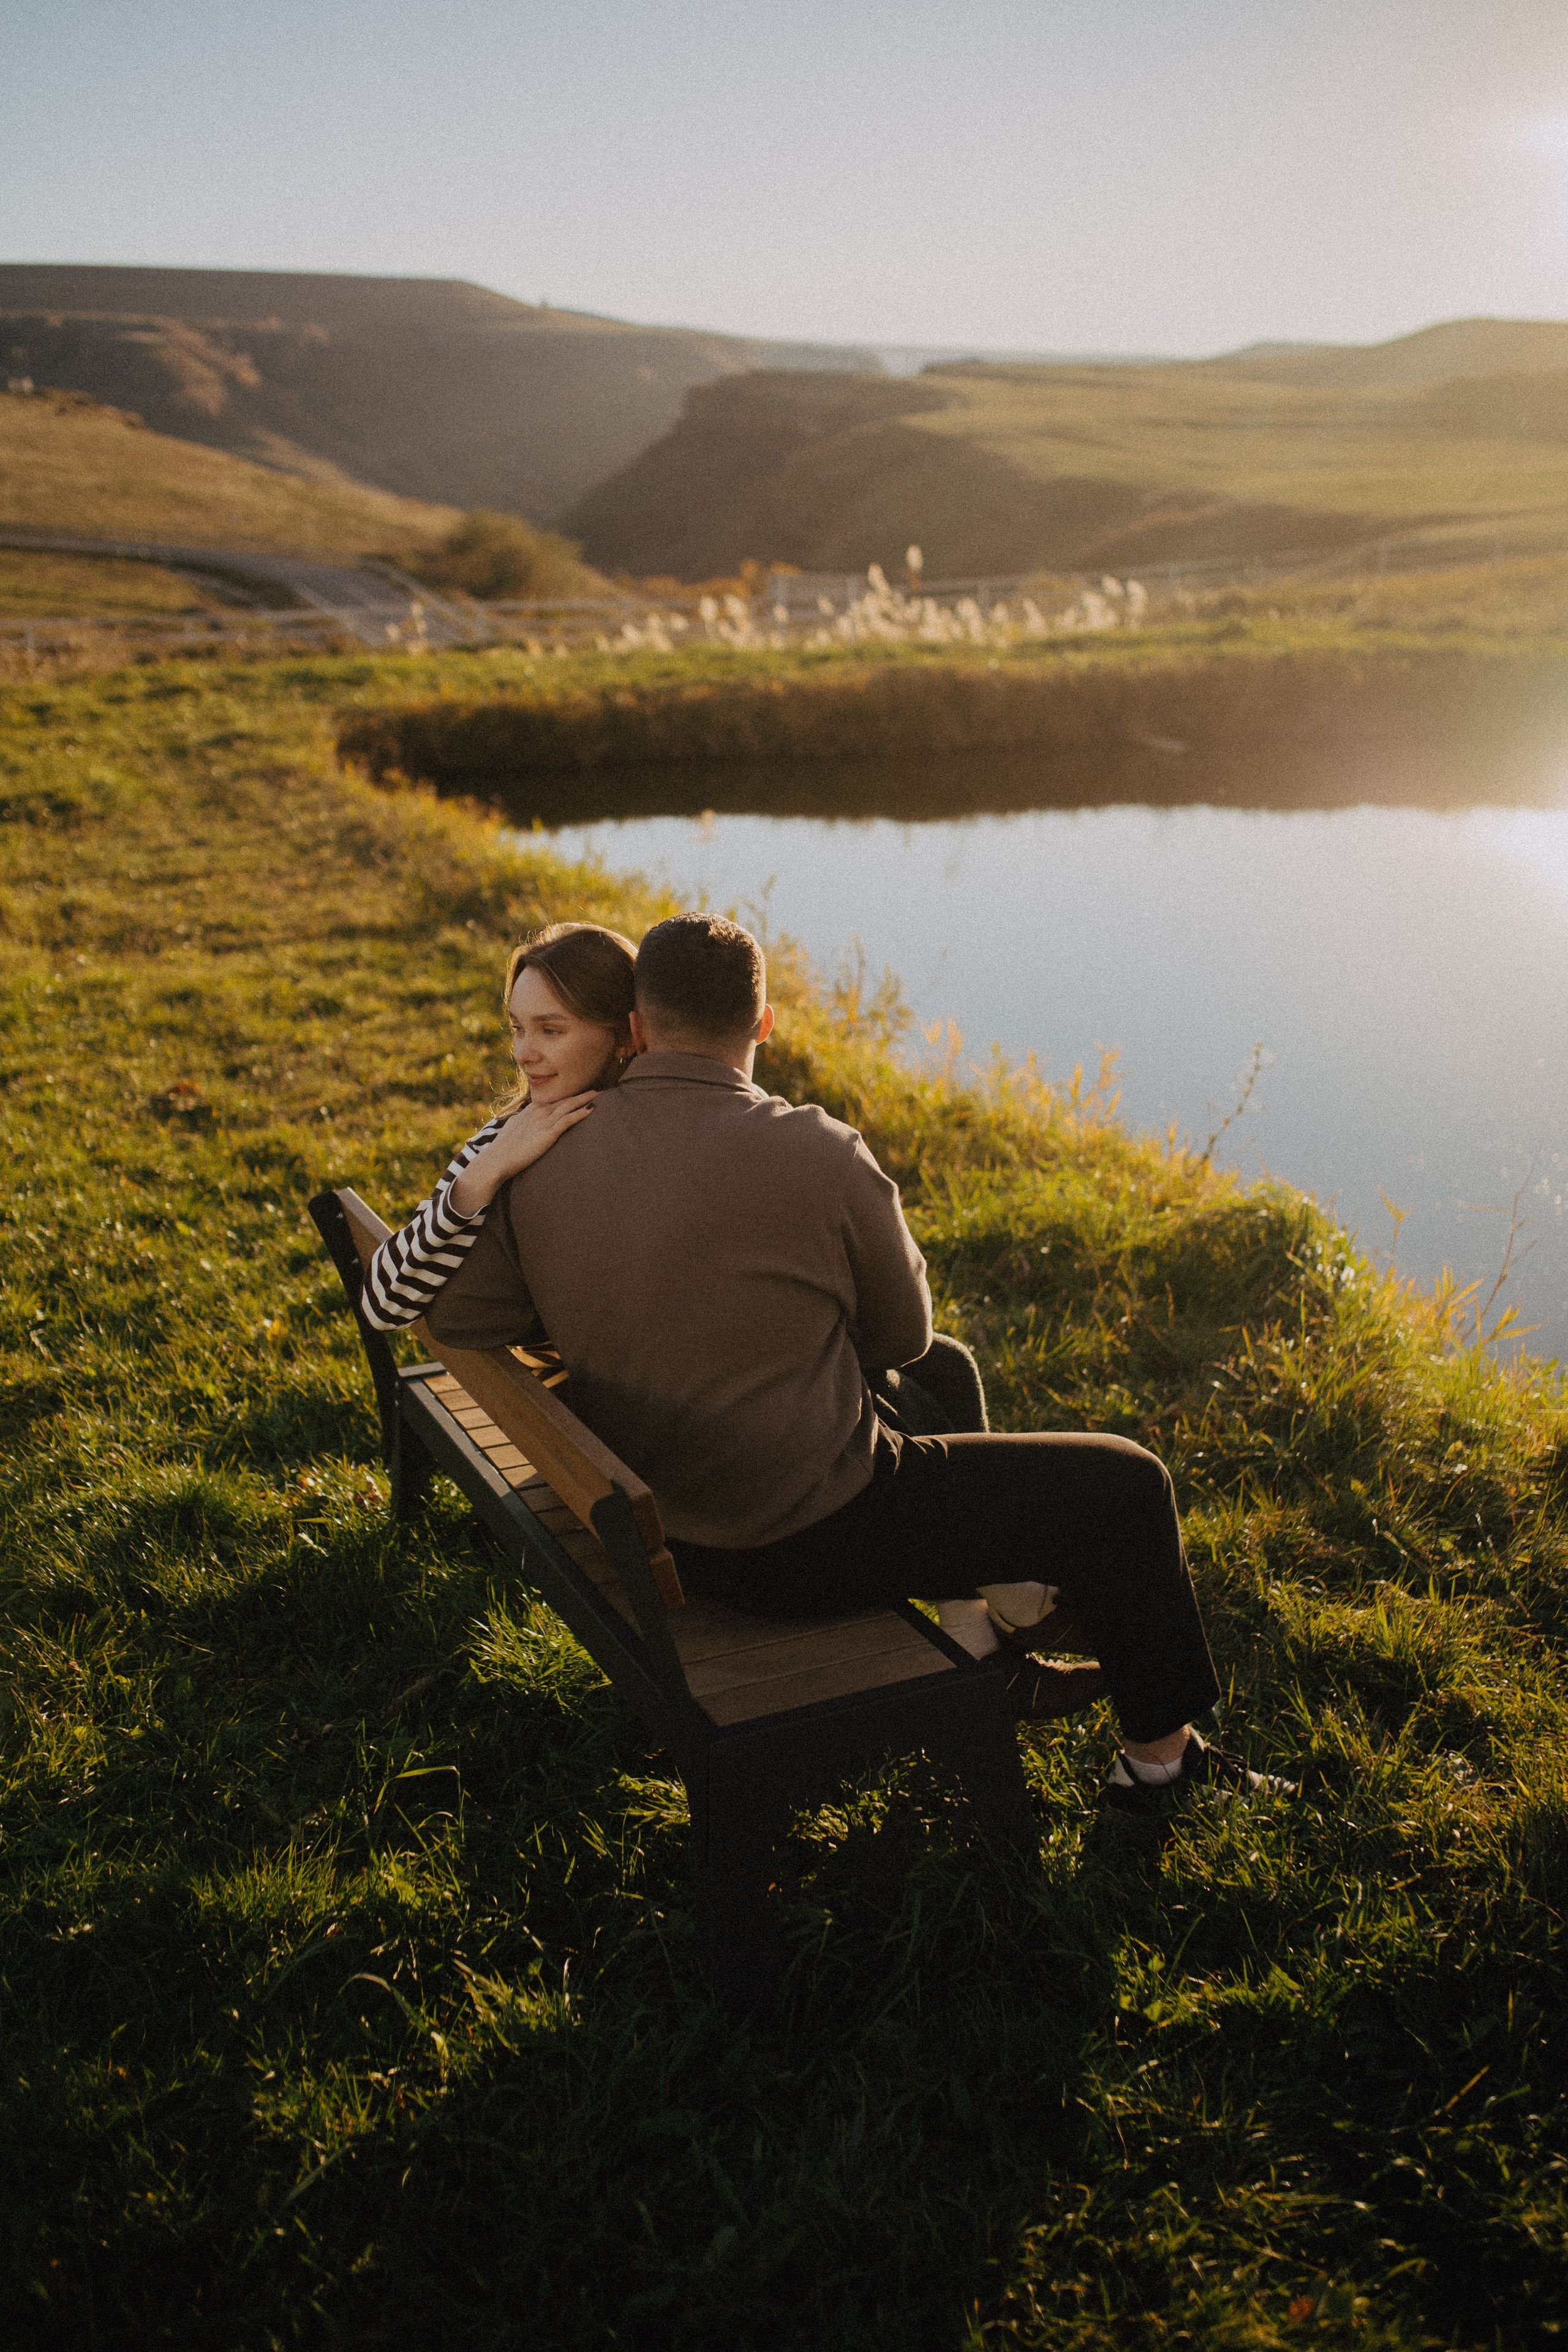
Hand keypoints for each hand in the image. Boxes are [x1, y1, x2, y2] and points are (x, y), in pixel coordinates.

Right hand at [448, 1093, 595, 1214]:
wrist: (496, 1159)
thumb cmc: (502, 1149)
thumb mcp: (512, 1129)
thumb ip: (520, 1123)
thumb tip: (521, 1121)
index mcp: (530, 1111)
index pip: (553, 1100)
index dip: (567, 1095)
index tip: (580, 1091)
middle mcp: (538, 1113)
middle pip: (563, 1099)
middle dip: (580, 1094)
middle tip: (596, 1088)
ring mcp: (543, 1122)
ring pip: (568, 1106)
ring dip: (584, 1099)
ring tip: (599, 1094)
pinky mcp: (547, 1134)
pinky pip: (567, 1120)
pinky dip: (580, 1114)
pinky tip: (591, 1110)